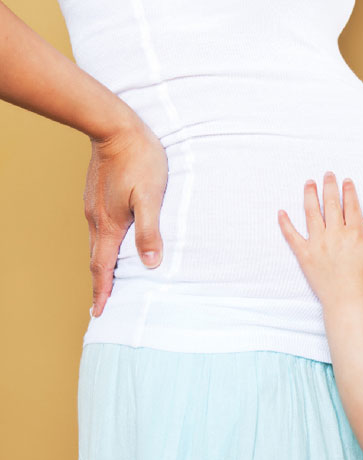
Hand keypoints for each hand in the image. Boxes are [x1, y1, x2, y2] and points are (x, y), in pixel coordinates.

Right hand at [84, 119, 167, 316]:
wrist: (115, 126)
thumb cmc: (140, 160)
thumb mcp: (151, 197)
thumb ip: (150, 230)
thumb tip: (151, 263)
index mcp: (109, 224)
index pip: (103, 267)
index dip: (103, 291)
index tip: (99, 312)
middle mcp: (97, 219)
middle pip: (96, 259)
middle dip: (100, 283)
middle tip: (103, 303)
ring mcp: (94, 206)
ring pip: (98, 243)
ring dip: (102, 264)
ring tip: (109, 278)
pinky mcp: (97, 195)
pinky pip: (100, 228)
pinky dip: (105, 244)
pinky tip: (114, 242)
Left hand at [277, 171, 362, 305]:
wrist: (346, 298)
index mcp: (354, 232)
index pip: (350, 205)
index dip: (348, 190)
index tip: (346, 181)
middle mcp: (335, 233)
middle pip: (331, 203)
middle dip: (329, 186)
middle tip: (327, 174)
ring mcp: (318, 242)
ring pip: (312, 212)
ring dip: (310, 195)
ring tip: (309, 183)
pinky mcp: (304, 253)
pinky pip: (292, 235)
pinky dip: (285, 223)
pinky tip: (281, 212)